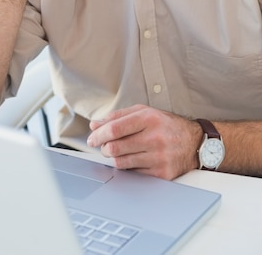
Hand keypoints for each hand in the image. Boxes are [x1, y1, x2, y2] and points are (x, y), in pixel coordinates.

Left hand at [87, 104, 201, 179]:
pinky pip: (134, 173)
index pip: (115, 129)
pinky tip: (132, 160)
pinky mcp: (163, 173)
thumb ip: (118, 117)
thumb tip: (95, 125)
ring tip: (117, 152)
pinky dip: (128, 167)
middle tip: (103, 147)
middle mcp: (155, 138)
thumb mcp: (144, 112)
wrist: (195, 142)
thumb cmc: (165, 125)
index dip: (99, 135)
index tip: (92, 138)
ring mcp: (159, 157)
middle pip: (116, 147)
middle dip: (104, 148)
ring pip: (122, 162)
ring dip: (114, 158)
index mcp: (149, 119)